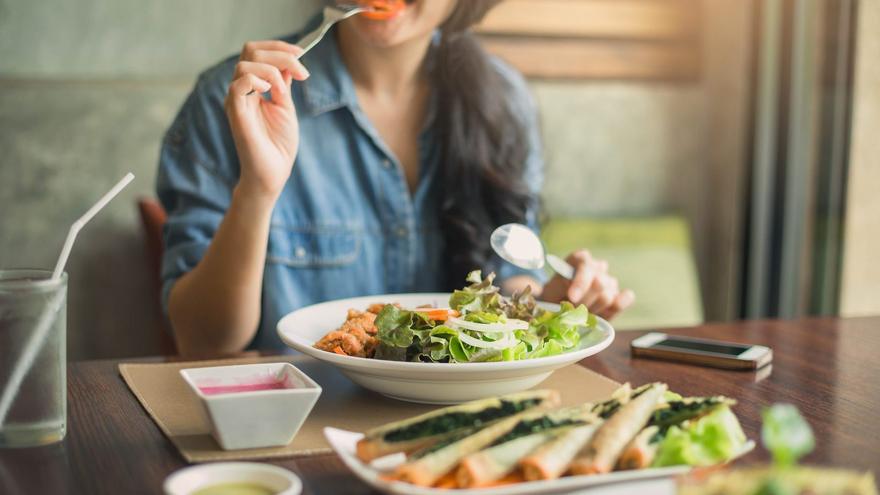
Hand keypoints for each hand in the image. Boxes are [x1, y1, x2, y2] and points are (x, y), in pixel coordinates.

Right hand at [225, 40, 309, 201]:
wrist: (273, 172)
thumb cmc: (279, 145)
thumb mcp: (286, 107)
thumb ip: (283, 83)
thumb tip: (289, 61)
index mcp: (252, 87)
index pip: (256, 52)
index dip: (279, 48)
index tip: (302, 54)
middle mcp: (241, 90)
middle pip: (250, 51)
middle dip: (280, 53)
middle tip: (301, 71)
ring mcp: (236, 100)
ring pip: (245, 64)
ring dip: (272, 69)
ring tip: (284, 89)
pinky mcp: (235, 113)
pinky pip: (238, 85)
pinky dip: (257, 80)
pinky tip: (271, 92)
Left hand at [540, 250, 634, 319]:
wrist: (558, 308)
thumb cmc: (553, 298)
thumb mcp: (548, 291)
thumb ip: (559, 289)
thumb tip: (574, 294)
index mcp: (579, 259)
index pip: (585, 266)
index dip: (580, 283)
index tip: (572, 298)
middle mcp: (596, 266)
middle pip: (599, 284)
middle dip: (583, 302)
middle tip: (571, 311)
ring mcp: (609, 280)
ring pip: (607, 297)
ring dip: (591, 310)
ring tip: (579, 313)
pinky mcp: (618, 295)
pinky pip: (627, 298)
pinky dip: (619, 305)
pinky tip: (603, 312)